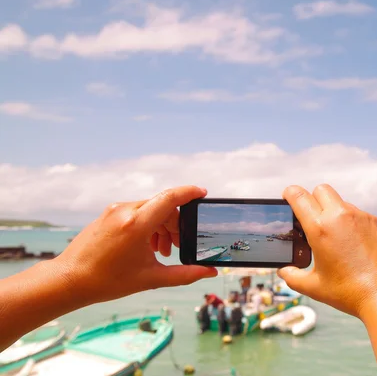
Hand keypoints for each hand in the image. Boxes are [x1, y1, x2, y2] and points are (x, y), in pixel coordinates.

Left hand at [51, 186, 217, 304]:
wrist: (69, 280)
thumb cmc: (107, 281)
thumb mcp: (151, 279)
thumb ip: (185, 274)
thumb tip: (210, 272)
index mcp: (136, 224)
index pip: (170, 198)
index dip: (189, 192)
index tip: (203, 193)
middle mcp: (125, 210)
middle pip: (163, 207)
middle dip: (176, 224)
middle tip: (179, 246)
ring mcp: (114, 210)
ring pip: (150, 209)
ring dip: (162, 226)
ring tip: (162, 250)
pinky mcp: (108, 214)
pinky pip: (136, 212)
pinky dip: (148, 225)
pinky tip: (147, 246)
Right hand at [278, 184, 376, 317]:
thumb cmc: (351, 293)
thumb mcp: (315, 287)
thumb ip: (293, 277)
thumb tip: (284, 271)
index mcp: (320, 228)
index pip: (299, 196)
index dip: (289, 194)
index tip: (288, 198)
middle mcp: (341, 216)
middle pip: (321, 190)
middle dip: (313, 199)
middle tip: (312, 219)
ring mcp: (362, 217)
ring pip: (342, 203)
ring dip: (334, 213)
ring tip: (337, 239)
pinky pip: (360, 215)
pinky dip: (353, 224)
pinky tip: (357, 246)